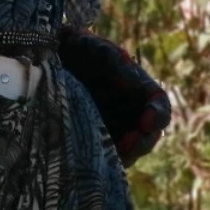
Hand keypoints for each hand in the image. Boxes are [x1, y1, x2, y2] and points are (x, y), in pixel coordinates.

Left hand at [58, 27, 171, 166]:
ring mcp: (113, 129)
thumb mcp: (97, 50)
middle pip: (147, 135)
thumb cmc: (80, 49)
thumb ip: (116, 62)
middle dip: (141, 143)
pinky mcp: (93, 141)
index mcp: (139, 90)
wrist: (51, 58)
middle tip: (126, 146)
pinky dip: (103, 160)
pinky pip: (105, 157)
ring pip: (128, 151)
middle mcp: (131, 113)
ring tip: (110, 154)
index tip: (147, 122)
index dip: (157, 115)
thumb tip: (133, 83)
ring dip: (123, 155)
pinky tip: (91, 157)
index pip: (158, 106)